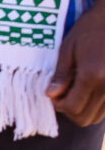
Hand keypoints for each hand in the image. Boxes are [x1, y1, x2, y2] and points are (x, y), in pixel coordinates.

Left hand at [48, 1, 104, 124]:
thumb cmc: (89, 31)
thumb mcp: (68, 49)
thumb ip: (61, 75)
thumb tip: (51, 95)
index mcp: (92, 75)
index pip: (73, 107)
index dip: (59, 106)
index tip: (53, 95)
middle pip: (85, 118)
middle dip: (70, 111)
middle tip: (62, 95)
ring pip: (97, 117)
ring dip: (83, 110)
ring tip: (75, 92)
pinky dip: (95, 106)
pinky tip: (88, 90)